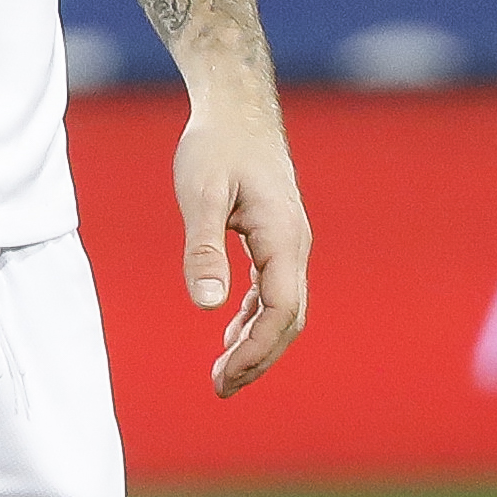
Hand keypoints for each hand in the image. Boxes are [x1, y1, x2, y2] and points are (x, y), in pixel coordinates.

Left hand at [174, 101, 310, 396]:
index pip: (281, 309)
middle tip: (220, 387)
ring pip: (283, 308)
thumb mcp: (200, 192)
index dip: (257, 348)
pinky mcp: (276, 238)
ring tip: (224, 374)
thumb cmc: (215, 146)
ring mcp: (289, 243)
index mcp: (283, 238)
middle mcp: (295, 246)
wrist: (236, 109)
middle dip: (259, 357)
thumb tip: (206, 306)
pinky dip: (254, 317)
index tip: (225, 374)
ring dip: (257, 342)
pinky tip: (231, 332)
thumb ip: (203, 247)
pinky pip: (273, 290)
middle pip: (288, 318)